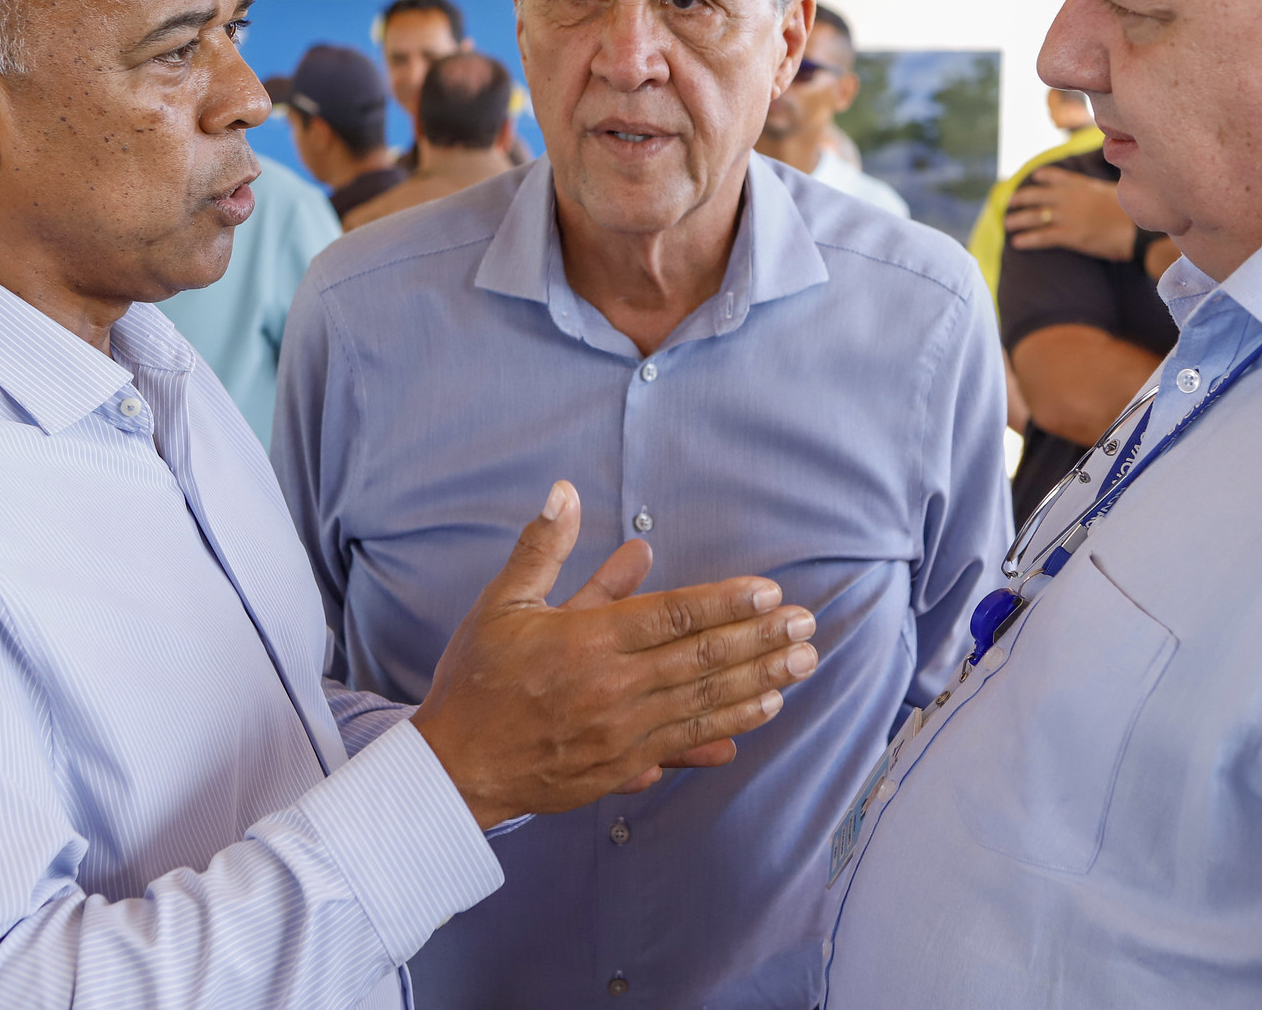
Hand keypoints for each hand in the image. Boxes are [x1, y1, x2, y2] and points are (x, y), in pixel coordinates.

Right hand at [413, 481, 818, 828]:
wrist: (454, 770)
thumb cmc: (477, 680)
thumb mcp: (503, 604)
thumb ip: (544, 548)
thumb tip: (566, 492)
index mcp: (586, 641)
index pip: (671, 615)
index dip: (726, 602)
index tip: (769, 592)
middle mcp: (612, 688)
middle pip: (701, 659)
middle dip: (761, 641)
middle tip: (806, 625)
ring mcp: (622, 734)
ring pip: (704, 702)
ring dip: (759, 681)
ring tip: (802, 663)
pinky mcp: (622, 769)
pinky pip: (686, 744)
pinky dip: (727, 727)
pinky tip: (762, 713)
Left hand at [1004, 166, 1134, 261]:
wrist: (1137, 229)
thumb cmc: (1132, 213)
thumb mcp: (1117, 192)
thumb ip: (1101, 191)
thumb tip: (1101, 192)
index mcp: (1082, 185)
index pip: (1056, 176)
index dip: (1042, 176)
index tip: (1033, 177)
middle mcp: (1070, 198)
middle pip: (1037, 195)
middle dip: (1020, 199)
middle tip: (1009, 203)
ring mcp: (1068, 216)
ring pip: (1034, 216)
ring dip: (1018, 220)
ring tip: (1007, 225)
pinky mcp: (1069, 235)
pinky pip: (1042, 237)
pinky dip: (1027, 239)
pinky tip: (1017, 243)